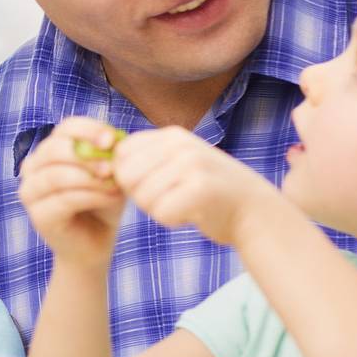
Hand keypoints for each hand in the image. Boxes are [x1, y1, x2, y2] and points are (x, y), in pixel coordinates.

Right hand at [18, 117, 126, 265]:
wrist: (95, 244)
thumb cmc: (103, 204)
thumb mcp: (111, 175)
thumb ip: (110, 158)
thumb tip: (113, 141)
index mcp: (50, 151)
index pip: (65, 129)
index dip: (88, 130)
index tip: (111, 139)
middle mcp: (33, 168)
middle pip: (54, 148)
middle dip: (86, 155)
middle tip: (112, 166)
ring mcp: (30, 192)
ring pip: (56, 175)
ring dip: (90, 178)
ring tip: (114, 186)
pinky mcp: (38, 216)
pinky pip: (64, 199)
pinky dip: (91, 197)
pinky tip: (110, 198)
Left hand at [111, 127, 278, 246]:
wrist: (255, 212)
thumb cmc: (207, 193)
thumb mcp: (176, 164)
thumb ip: (145, 160)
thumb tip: (101, 163)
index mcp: (171, 135)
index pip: (121, 156)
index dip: (129, 178)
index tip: (153, 186)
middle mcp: (181, 144)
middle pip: (127, 178)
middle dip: (141, 197)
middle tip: (170, 198)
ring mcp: (193, 163)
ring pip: (143, 198)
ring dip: (159, 210)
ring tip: (184, 203)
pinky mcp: (202, 189)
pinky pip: (162, 213)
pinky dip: (172, 220)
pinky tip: (192, 213)